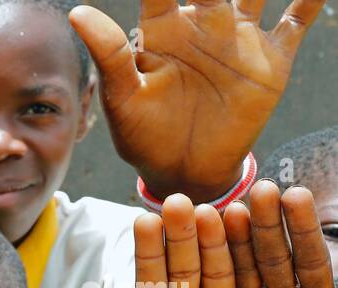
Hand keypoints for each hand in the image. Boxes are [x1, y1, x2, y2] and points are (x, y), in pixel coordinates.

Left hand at [70, 0, 323, 199]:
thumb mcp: (122, 99)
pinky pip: (296, 21)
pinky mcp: (270, 60)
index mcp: (163, 32)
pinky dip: (310, 0)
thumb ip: (110, 54)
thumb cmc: (144, 136)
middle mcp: (203, 26)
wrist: (184, 170)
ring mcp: (239, 40)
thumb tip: (78, 12)